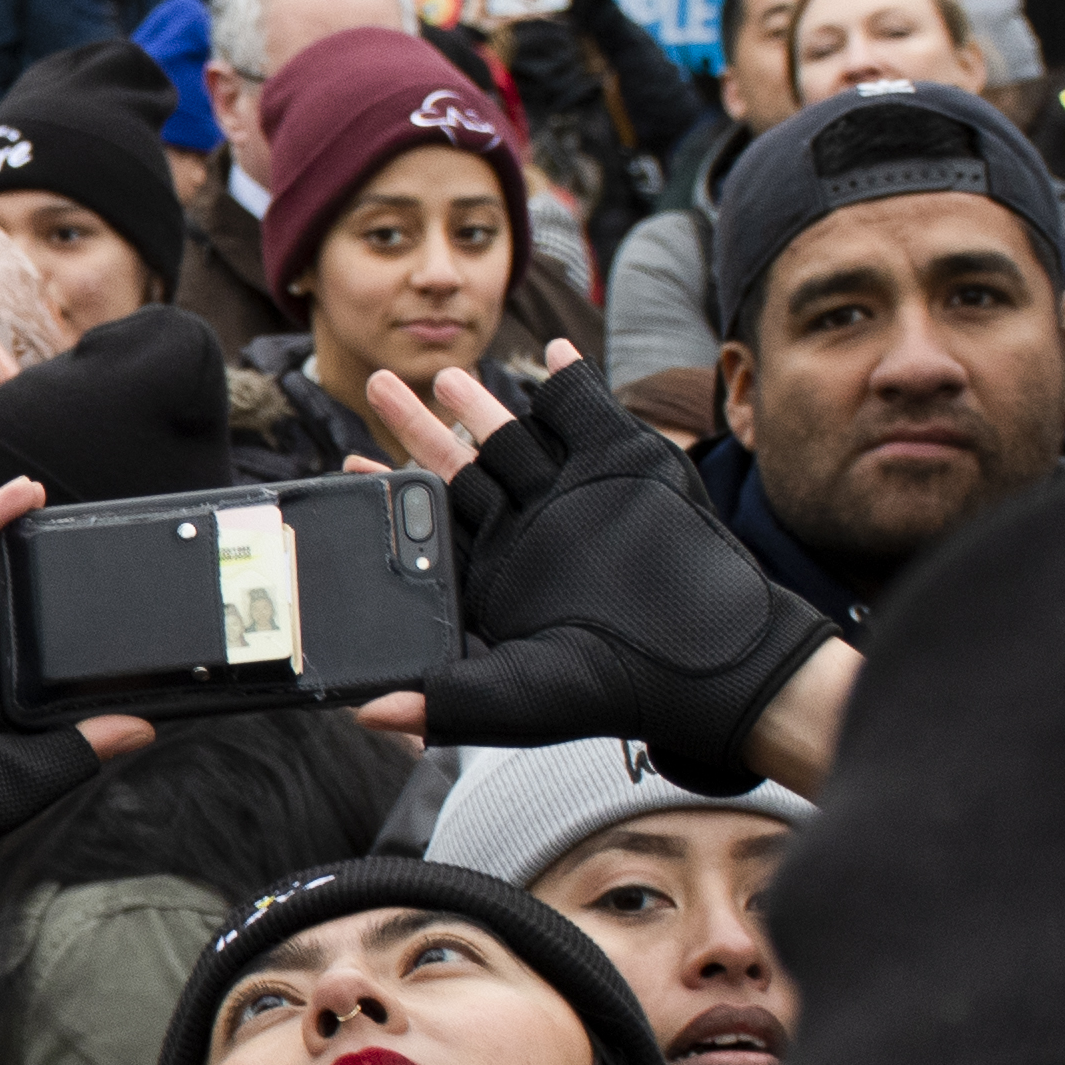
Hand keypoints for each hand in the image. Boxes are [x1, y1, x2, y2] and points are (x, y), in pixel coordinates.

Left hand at [355, 351, 836, 791]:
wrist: (716, 664)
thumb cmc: (615, 688)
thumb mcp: (517, 698)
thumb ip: (443, 700)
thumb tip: (365, 713)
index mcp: (495, 573)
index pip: (429, 523)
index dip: (389, 494)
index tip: (348, 464)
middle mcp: (529, 527)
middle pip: (458, 465)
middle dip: (414, 425)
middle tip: (376, 383)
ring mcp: (573, 491)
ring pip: (513, 433)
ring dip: (477, 401)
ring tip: (443, 371)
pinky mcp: (622, 462)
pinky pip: (587, 411)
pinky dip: (569, 377)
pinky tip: (552, 351)